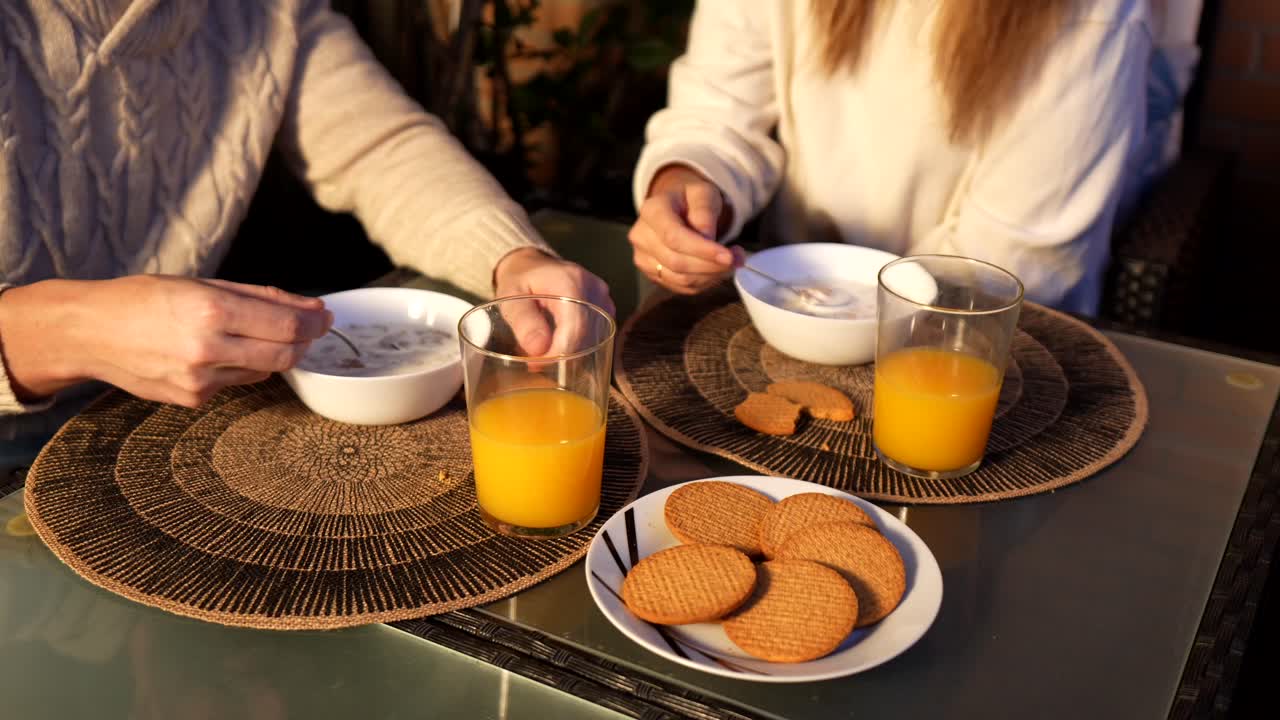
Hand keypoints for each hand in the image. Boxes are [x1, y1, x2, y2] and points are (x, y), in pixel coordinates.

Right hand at [0, 276, 332, 407]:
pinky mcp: (193, 400)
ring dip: (273, 353)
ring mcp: (199, 380)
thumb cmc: (145, 299)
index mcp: (210, 311)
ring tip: (253, 332)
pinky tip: (220, 351)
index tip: (326, 316)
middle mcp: (206, 349)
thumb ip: (263, 297)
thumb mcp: (203, 284)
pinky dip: (243, 366)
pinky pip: (237, 383)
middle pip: (285, 355)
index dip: (315, 323)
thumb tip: (312, 308)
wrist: (90, 332)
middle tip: (311, 328)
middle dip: (305, 342)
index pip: (287, 325)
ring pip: (265, 371)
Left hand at [492, 247, 614, 355]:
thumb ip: (523, 322)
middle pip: (588, 336)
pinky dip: (580, 347)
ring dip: (572, 354)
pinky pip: (598, 336)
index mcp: (570, 282)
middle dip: (564, 357)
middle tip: (537, 363)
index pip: (576, 327)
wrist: (533, 266)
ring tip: (545, 355)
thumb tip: (540, 350)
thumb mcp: (510, 297)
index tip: (537, 364)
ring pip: (596, 339)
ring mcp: (603, 298)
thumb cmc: (520, 281)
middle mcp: (594, 288)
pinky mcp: (606, 308)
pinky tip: (560, 347)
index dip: (559, 352)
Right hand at [630, 164, 743, 294]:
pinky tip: (716, 268)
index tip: (728, 257)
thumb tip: (708, 239)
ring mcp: (644, 258)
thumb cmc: (691, 199)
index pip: (674, 237)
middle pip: (677, 262)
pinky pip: (682, 287)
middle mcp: (641, 236)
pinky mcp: (653, 274)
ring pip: (680, 279)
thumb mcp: (703, 193)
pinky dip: (705, 282)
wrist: (676, 208)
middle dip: (712, 266)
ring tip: (731, 262)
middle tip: (739, 258)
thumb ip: (705, 213)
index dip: (702, 251)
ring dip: (711, 276)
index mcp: (652, 211)